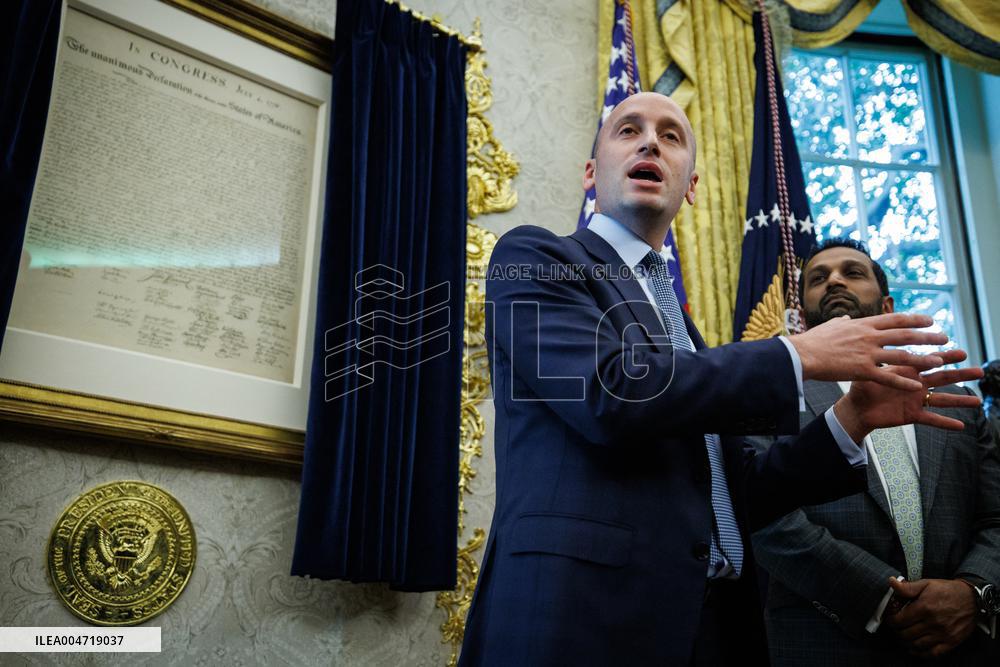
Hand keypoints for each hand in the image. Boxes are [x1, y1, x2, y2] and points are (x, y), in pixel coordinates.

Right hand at [790, 313, 948, 390]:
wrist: (801, 354)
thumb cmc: (813, 341)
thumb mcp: (830, 326)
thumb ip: (842, 322)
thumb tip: (847, 318)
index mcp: (863, 324)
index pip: (896, 319)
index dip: (916, 319)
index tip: (930, 320)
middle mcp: (869, 337)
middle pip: (905, 335)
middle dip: (927, 336)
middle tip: (944, 338)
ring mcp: (867, 353)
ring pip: (902, 356)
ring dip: (922, 359)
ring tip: (938, 362)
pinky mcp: (862, 370)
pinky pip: (887, 377)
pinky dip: (903, 382)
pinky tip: (916, 386)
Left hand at [831, 350, 983, 440]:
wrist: (857, 407)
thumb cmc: (863, 386)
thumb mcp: (873, 371)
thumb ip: (881, 360)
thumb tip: (878, 341)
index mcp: (908, 370)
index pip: (930, 361)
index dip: (945, 357)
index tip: (962, 353)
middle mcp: (916, 385)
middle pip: (942, 378)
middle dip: (960, 374)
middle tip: (979, 370)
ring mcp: (916, 400)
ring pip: (942, 400)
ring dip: (959, 400)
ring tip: (978, 401)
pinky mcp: (912, 415)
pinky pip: (931, 420)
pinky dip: (945, 423)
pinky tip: (961, 426)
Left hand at [884, 577, 977, 658]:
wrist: (972, 598)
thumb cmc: (947, 590)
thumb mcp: (926, 584)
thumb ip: (908, 587)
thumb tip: (891, 582)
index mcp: (924, 607)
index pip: (900, 620)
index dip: (891, 621)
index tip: (890, 620)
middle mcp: (933, 622)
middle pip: (906, 634)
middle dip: (897, 632)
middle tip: (896, 629)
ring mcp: (943, 634)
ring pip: (917, 645)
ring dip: (906, 643)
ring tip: (903, 638)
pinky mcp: (951, 641)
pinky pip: (933, 653)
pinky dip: (921, 653)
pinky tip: (915, 649)